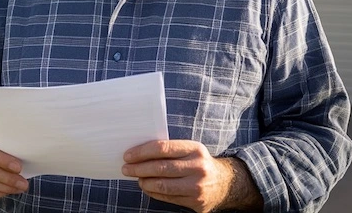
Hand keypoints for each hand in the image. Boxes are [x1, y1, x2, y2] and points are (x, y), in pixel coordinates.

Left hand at [122, 140, 260, 212]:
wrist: (225, 183)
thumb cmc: (198, 162)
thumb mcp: (189, 150)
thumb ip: (169, 150)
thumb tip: (138, 153)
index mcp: (194, 149)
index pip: (162, 148)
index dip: (141, 152)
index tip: (128, 155)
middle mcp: (198, 167)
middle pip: (160, 168)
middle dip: (138, 168)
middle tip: (126, 168)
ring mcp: (198, 187)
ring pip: (162, 185)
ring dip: (144, 182)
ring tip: (137, 179)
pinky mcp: (197, 203)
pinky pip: (168, 198)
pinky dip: (154, 193)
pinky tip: (147, 188)